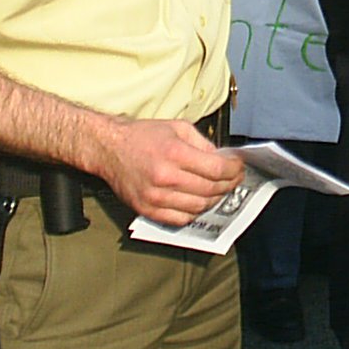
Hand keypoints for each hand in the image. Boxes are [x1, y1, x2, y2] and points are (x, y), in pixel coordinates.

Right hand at [93, 117, 246, 225]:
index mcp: (174, 153)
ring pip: (198, 207)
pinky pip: (180, 220)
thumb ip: (203, 144)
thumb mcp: (178, 128)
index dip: (234, 170)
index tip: (239, 167)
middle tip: (234, 179)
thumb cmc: (142, 136)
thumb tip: (223, 160)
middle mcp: (165, 177)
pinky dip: (195, 213)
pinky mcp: (147, 210)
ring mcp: (155, 197)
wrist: (109, 149)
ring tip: (219, 191)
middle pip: (210, 190)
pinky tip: (199, 202)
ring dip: (214, 200)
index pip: (216, 169)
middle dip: (229, 185)